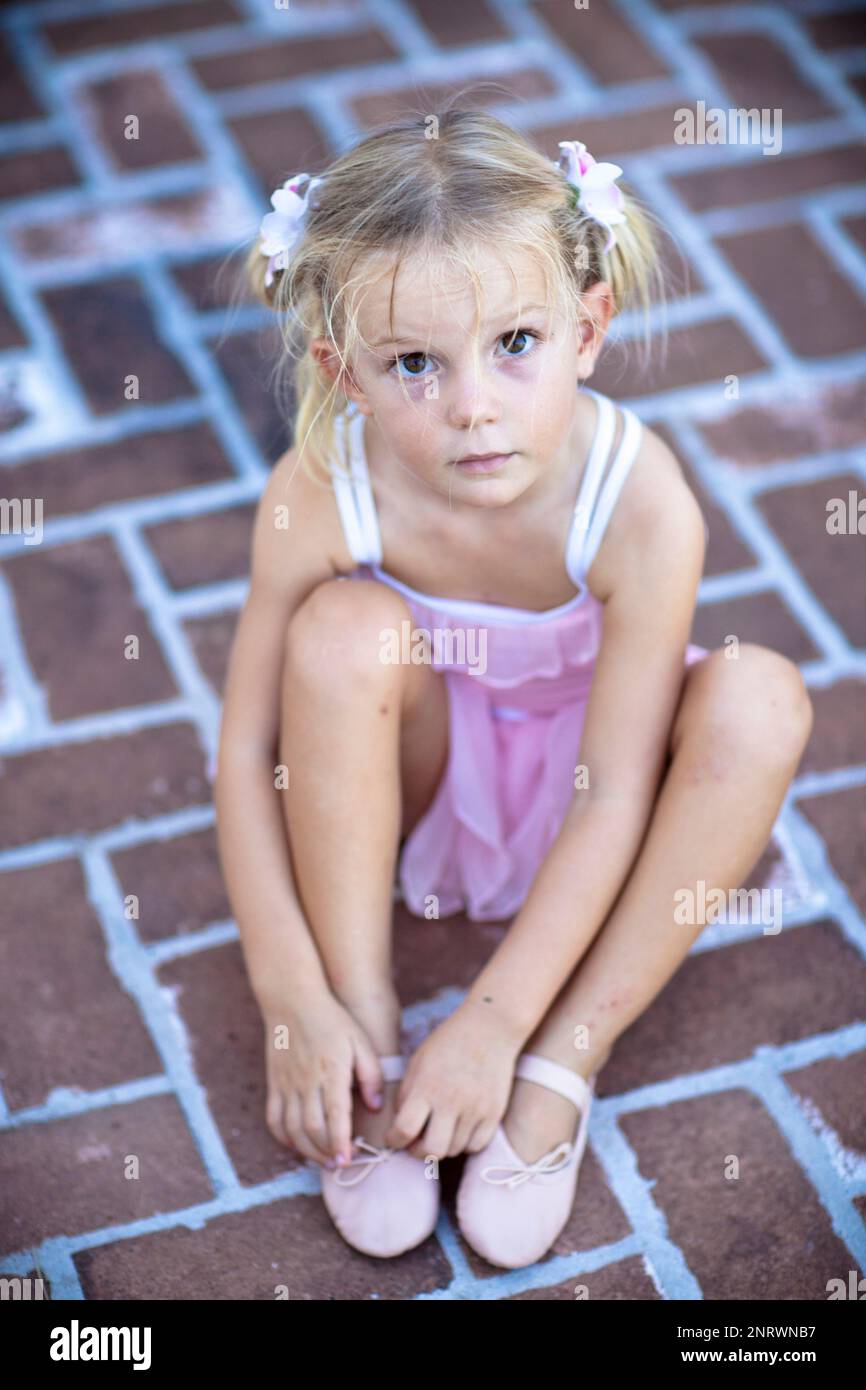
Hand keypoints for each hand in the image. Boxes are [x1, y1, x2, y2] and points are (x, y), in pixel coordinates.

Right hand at [262, 990, 382, 1168]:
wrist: (292, 1001)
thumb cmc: (333, 1020)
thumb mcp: (360, 1041)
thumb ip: (371, 1074)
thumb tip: (376, 1107)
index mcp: (330, 1071)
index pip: (334, 1116)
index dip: (340, 1142)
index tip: (348, 1160)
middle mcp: (305, 1082)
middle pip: (312, 1129)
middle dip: (326, 1152)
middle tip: (341, 1164)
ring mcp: (286, 1084)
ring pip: (292, 1129)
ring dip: (308, 1151)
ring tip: (325, 1160)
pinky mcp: (274, 1084)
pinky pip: (274, 1119)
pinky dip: (285, 1138)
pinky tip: (300, 1144)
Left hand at [383, 999, 523, 1160]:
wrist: (490, 1027)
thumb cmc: (448, 1043)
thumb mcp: (418, 1062)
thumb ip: (407, 1095)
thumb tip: (401, 1129)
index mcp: (427, 1086)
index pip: (405, 1130)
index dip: (394, 1140)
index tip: (394, 1138)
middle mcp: (452, 1101)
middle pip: (432, 1151)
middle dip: (419, 1152)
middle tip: (416, 1142)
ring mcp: (476, 1109)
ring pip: (454, 1150)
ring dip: (443, 1145)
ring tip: (439, 1129)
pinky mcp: (495, 1113)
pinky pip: (476, 1146)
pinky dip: (465, 1143)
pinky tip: (460, 1128)